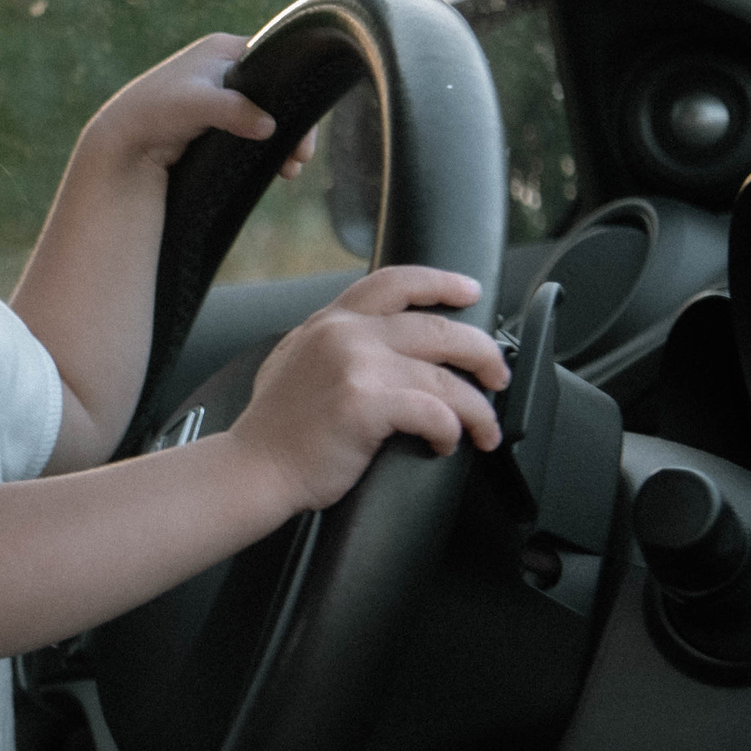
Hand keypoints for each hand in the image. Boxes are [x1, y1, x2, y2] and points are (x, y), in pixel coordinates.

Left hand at [84, 34, 319, 177]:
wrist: (123, 141)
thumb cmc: (155, 112)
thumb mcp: (197, 106)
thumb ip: (234, 111)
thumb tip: (270, 127)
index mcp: (223, 48)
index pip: (276, 62)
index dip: (295, 92)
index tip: (304, 127)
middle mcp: (225, 66)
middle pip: (276, 91)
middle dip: (293, 123)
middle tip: (301, 156)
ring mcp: (221, 93)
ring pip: (266, 112)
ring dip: (282, 139)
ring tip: (291, 168)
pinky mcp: (216, 119)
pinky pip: (252, 128)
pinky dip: (266, 146)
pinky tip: (277, 168)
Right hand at [229, 266, 510, 515]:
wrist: (253, 469)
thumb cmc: (276, 429)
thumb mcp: (294, 361)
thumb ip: (330, 342)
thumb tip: (375, 343)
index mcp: (330, 321)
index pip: (395, 282)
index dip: (441, 282)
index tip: (471, 291)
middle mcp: (345, 333)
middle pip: (438, 327)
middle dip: (482, 352)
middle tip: (496, 376)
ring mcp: (356, 365)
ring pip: (446, 376)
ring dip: (477, 407)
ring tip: (484, 428)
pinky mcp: (366, 403)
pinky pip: (436, 412)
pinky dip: (452, 431)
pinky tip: (446, 444)